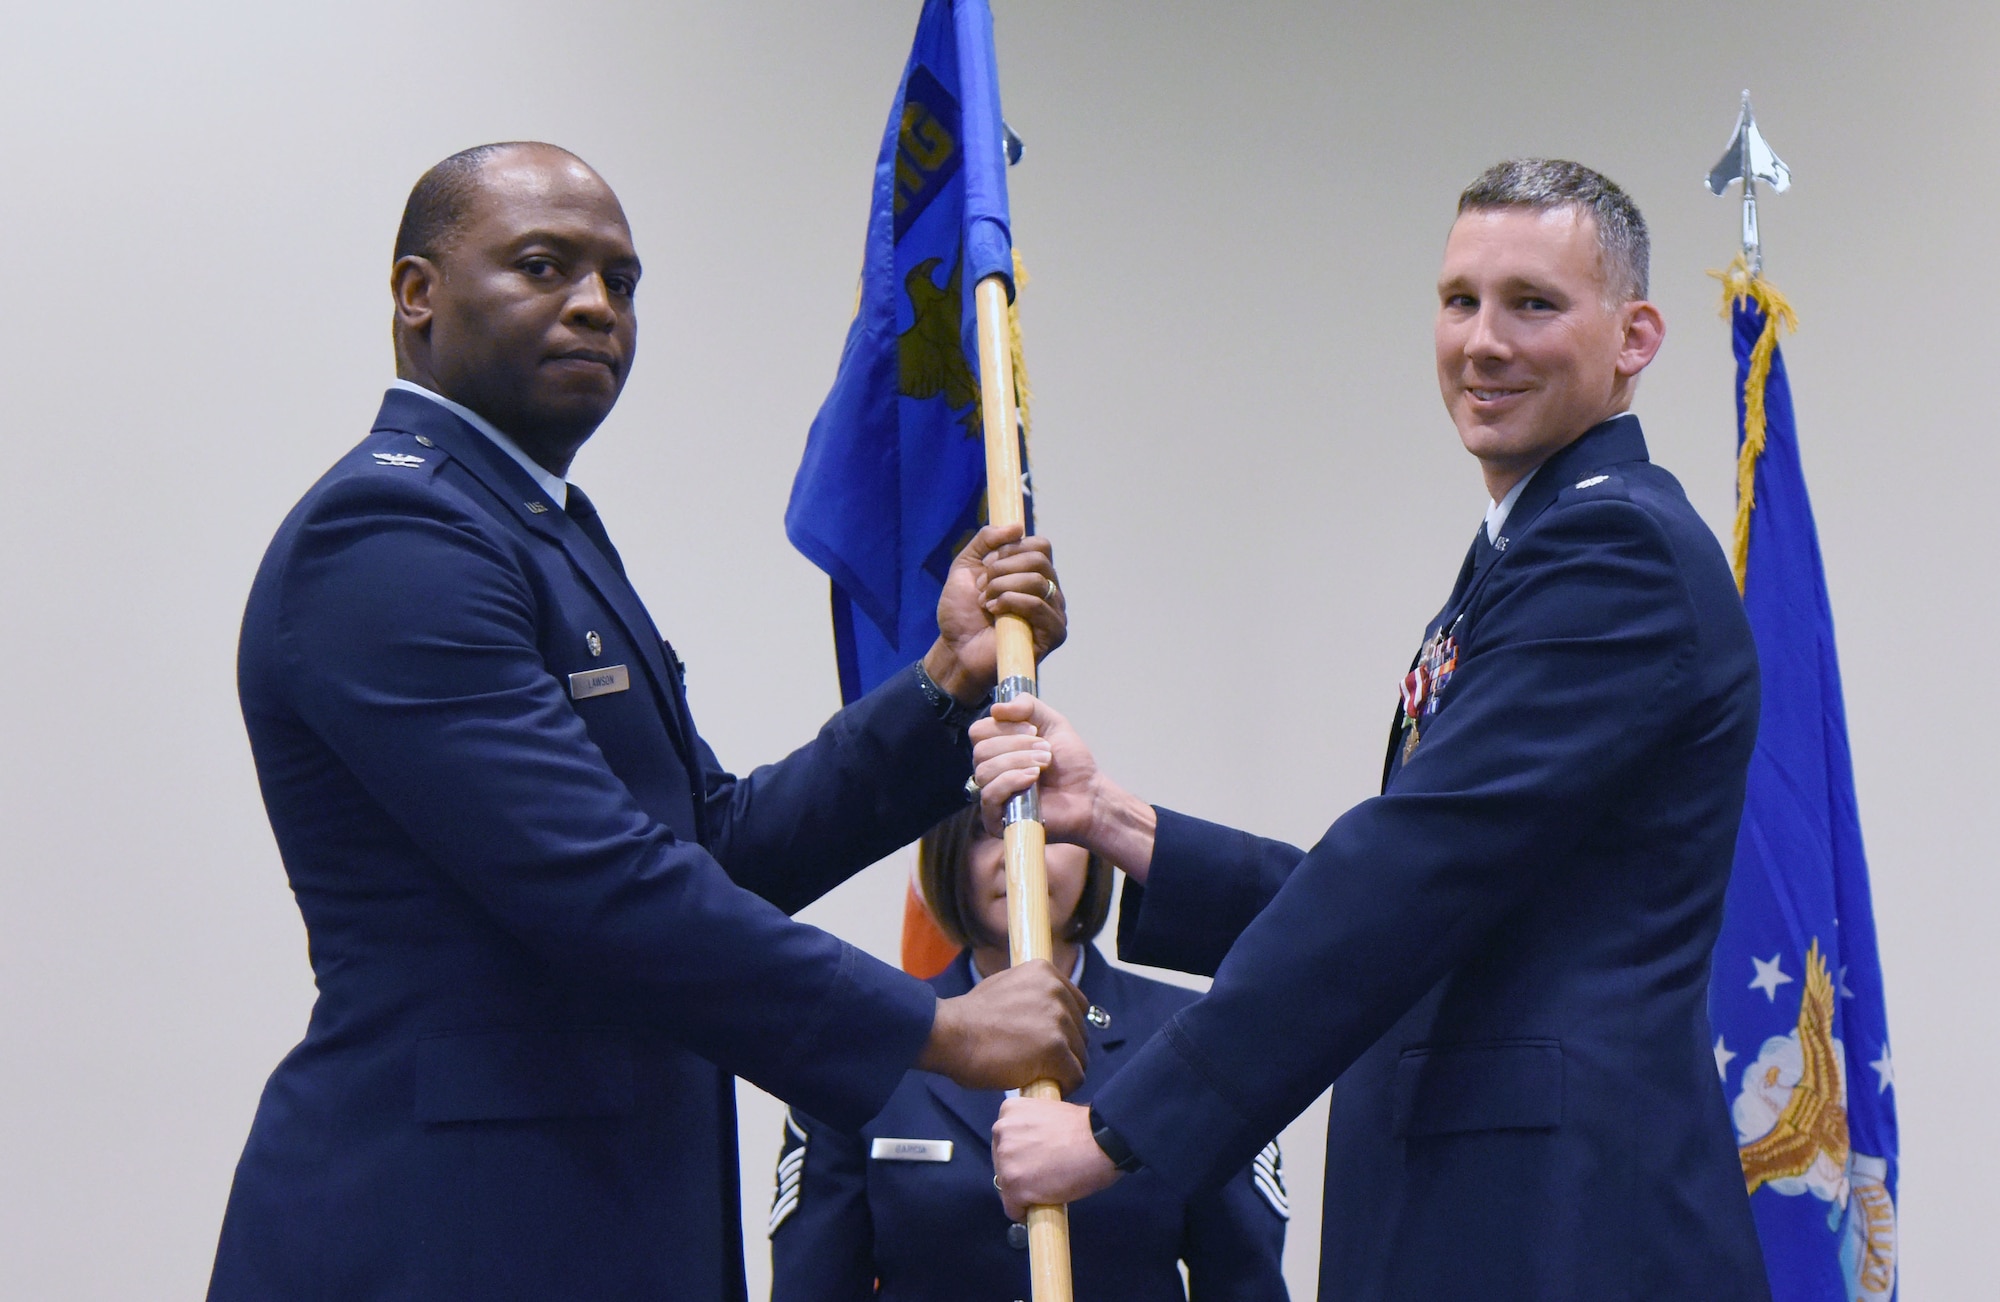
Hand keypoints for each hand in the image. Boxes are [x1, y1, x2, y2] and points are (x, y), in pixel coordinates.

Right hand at [917, 958, 1086, 1093]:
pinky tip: (1042, 1084)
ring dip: (1062, 1069)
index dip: (1064, 1028)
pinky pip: (1075, 1075)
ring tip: (1036, 1073)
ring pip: (1080, 1056)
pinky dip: (1062, 1085)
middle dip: (1064, 1050)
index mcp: (1045, 973)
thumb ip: (1033, 994)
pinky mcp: (1056, 1048)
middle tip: (1038, 1061)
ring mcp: (1058, 1020)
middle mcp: (1056, 991)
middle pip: (1081, 1032)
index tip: (1046, 1042)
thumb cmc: (970, 1017)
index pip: (1077, 1006)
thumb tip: (1048, 1012)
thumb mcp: (1006, 986)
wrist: (951, 1034)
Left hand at [924, 524, 1066, 704]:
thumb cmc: (962, 614)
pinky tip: (994, 612)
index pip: (1040, 545)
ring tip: (984, 602)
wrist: (955, 650)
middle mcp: (1049, 592)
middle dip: (1002, 569)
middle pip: (1039, 559)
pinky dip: (1012, 602)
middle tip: (982, 587)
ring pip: (1038, 581)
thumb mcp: (965, 566)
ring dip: (1002, 587)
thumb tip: (1017, 526)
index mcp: (1033, 574)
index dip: (1011, 548)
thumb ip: (986, 540)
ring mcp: (1054, 613)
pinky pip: (1039, 605)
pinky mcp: (1053, 634)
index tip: (986, 565)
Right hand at [970, 696, 1158, 881]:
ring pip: (984, 770)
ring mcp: (992, 796)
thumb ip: (1027, 706)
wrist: (1089, 795)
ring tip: (1044, 764)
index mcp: (998, 749)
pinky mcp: (996, 820)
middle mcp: (990, 771)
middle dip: (1016, 745)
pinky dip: (1011, 781)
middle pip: (980, 750)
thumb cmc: (1071, 764)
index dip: (1004, 726)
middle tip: (1045, 750)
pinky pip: (989, 795)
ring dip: (1018, 761)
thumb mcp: (1053, 723)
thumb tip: (996, 708)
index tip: (1034, 729)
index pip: (978, 731)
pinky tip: (1033, 778)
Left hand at [991, 1097, 1119, 1219]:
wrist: (1101, 1143)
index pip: (1005, 1139)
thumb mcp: (1049, 1114)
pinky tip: (1041, 1206)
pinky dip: (1025, 1211)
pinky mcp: (1014, 1187)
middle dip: (1019, 1170)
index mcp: (1009, 1111)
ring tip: (1047, 1189)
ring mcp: (1005, 1161)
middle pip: (1001, 1162)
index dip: (1021, 1152)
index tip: (1036, 1158)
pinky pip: (1012, 1208)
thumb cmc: (1084, 1127)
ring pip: (1006, 1186)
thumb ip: (1032, 1129)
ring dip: (1023, 1190)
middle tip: (1044, 1174)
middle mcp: (1001, 1133)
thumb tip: (1031, 1149)